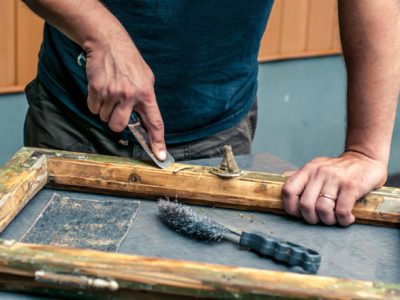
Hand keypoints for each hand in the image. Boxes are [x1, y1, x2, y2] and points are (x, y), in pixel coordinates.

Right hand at [85, 34, 166, 160]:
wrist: (109, 43)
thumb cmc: (130, 62)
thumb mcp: (147, 78)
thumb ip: (146, 99)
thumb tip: (144, 120)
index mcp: (146, 94)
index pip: (155, 123)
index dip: (158, 142)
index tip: (160, 156)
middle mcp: (130, 96)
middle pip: (118, 126)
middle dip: (116, 122)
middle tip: (117, 109)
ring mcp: (112, 93)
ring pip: (104, 118)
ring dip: (105, 110)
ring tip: (110, 92)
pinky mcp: (96, 89)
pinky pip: (93, 108)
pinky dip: (95, 103)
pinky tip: (101, 89)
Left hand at [282, 151, 386, 225]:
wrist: (366, 159)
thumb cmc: (339, 169)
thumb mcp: (316, 168)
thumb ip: (301, 178)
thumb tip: (281, 181)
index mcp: (307, 170)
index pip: (288, 191)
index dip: (291, 207)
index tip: (300, 213)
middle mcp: (319, 173)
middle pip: (305, 204)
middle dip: (311, 218)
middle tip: (320, 219)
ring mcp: (335, 179)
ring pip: (322, 209)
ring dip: (328, 220)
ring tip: (334, 218)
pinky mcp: (351, 186)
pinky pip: (341, 211)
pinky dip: (343, 220)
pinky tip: (346, 218)